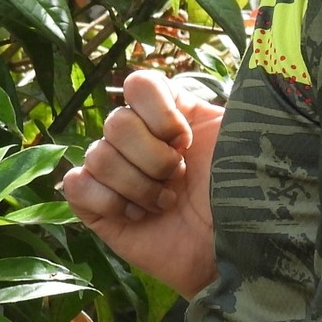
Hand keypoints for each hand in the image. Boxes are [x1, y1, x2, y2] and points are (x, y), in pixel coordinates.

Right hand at [62, 70, 221, 297]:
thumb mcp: (240, 139)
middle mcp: (138, 139)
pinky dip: (107, 200)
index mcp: (169, 115)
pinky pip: (77, 186)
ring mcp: (116, 174)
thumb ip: (221, 104)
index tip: (186, 141)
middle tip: (179, 180)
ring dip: (138, 185)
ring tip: (165, 204)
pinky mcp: (99, 209)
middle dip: (153, 158)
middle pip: (116, 122)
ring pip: (97, 155)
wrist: (238, 254)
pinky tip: (137, 216)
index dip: (158, 112)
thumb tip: (237, 67)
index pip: (139, 84)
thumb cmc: (244, 195)